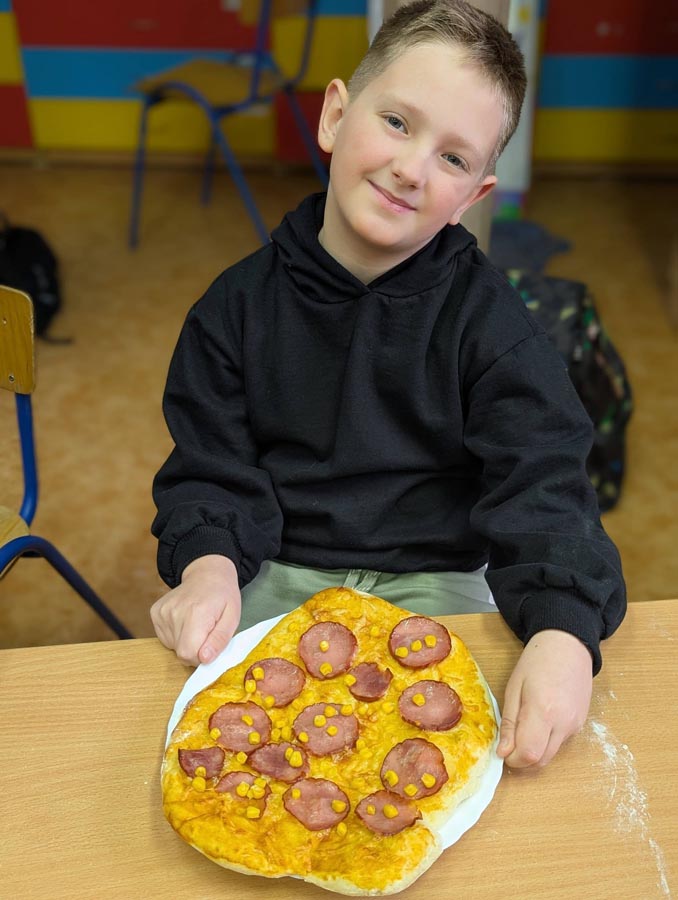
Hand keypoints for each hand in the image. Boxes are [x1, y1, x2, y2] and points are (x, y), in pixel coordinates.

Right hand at [150, 555, 241, 666]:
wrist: (207, 574)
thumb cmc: (223, 596)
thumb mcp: (232, 617)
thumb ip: (219, 640)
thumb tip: (204, 659)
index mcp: (196, 613)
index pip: (189, 654)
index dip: (202, 657)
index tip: (211, 645)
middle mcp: (175, 612)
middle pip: (180, 652)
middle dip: (196, 650)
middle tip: (207, 633)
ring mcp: (162, 611)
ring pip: (172, 646)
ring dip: (186, 641)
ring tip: (197, 623)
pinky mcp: (155, 612)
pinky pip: (165, 637)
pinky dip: (177, 635)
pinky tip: (186, 620)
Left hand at [497, 629, 592, 768]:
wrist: (568, 646)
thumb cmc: (536, 662)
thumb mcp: (514, 687)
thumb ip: (510, 722)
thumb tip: (503, 752)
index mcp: (543, 711)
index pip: (529, 754)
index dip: (513, 759)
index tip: (503, 750)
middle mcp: (563, 723)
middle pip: (541, 761)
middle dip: (523, 760)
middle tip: (510, 744)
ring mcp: (575, 725)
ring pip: (551, 755)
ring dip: (535, 751)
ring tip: (524, 728)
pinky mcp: (581, 724)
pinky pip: (560, 743)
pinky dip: (546, 742)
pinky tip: (539, 722)